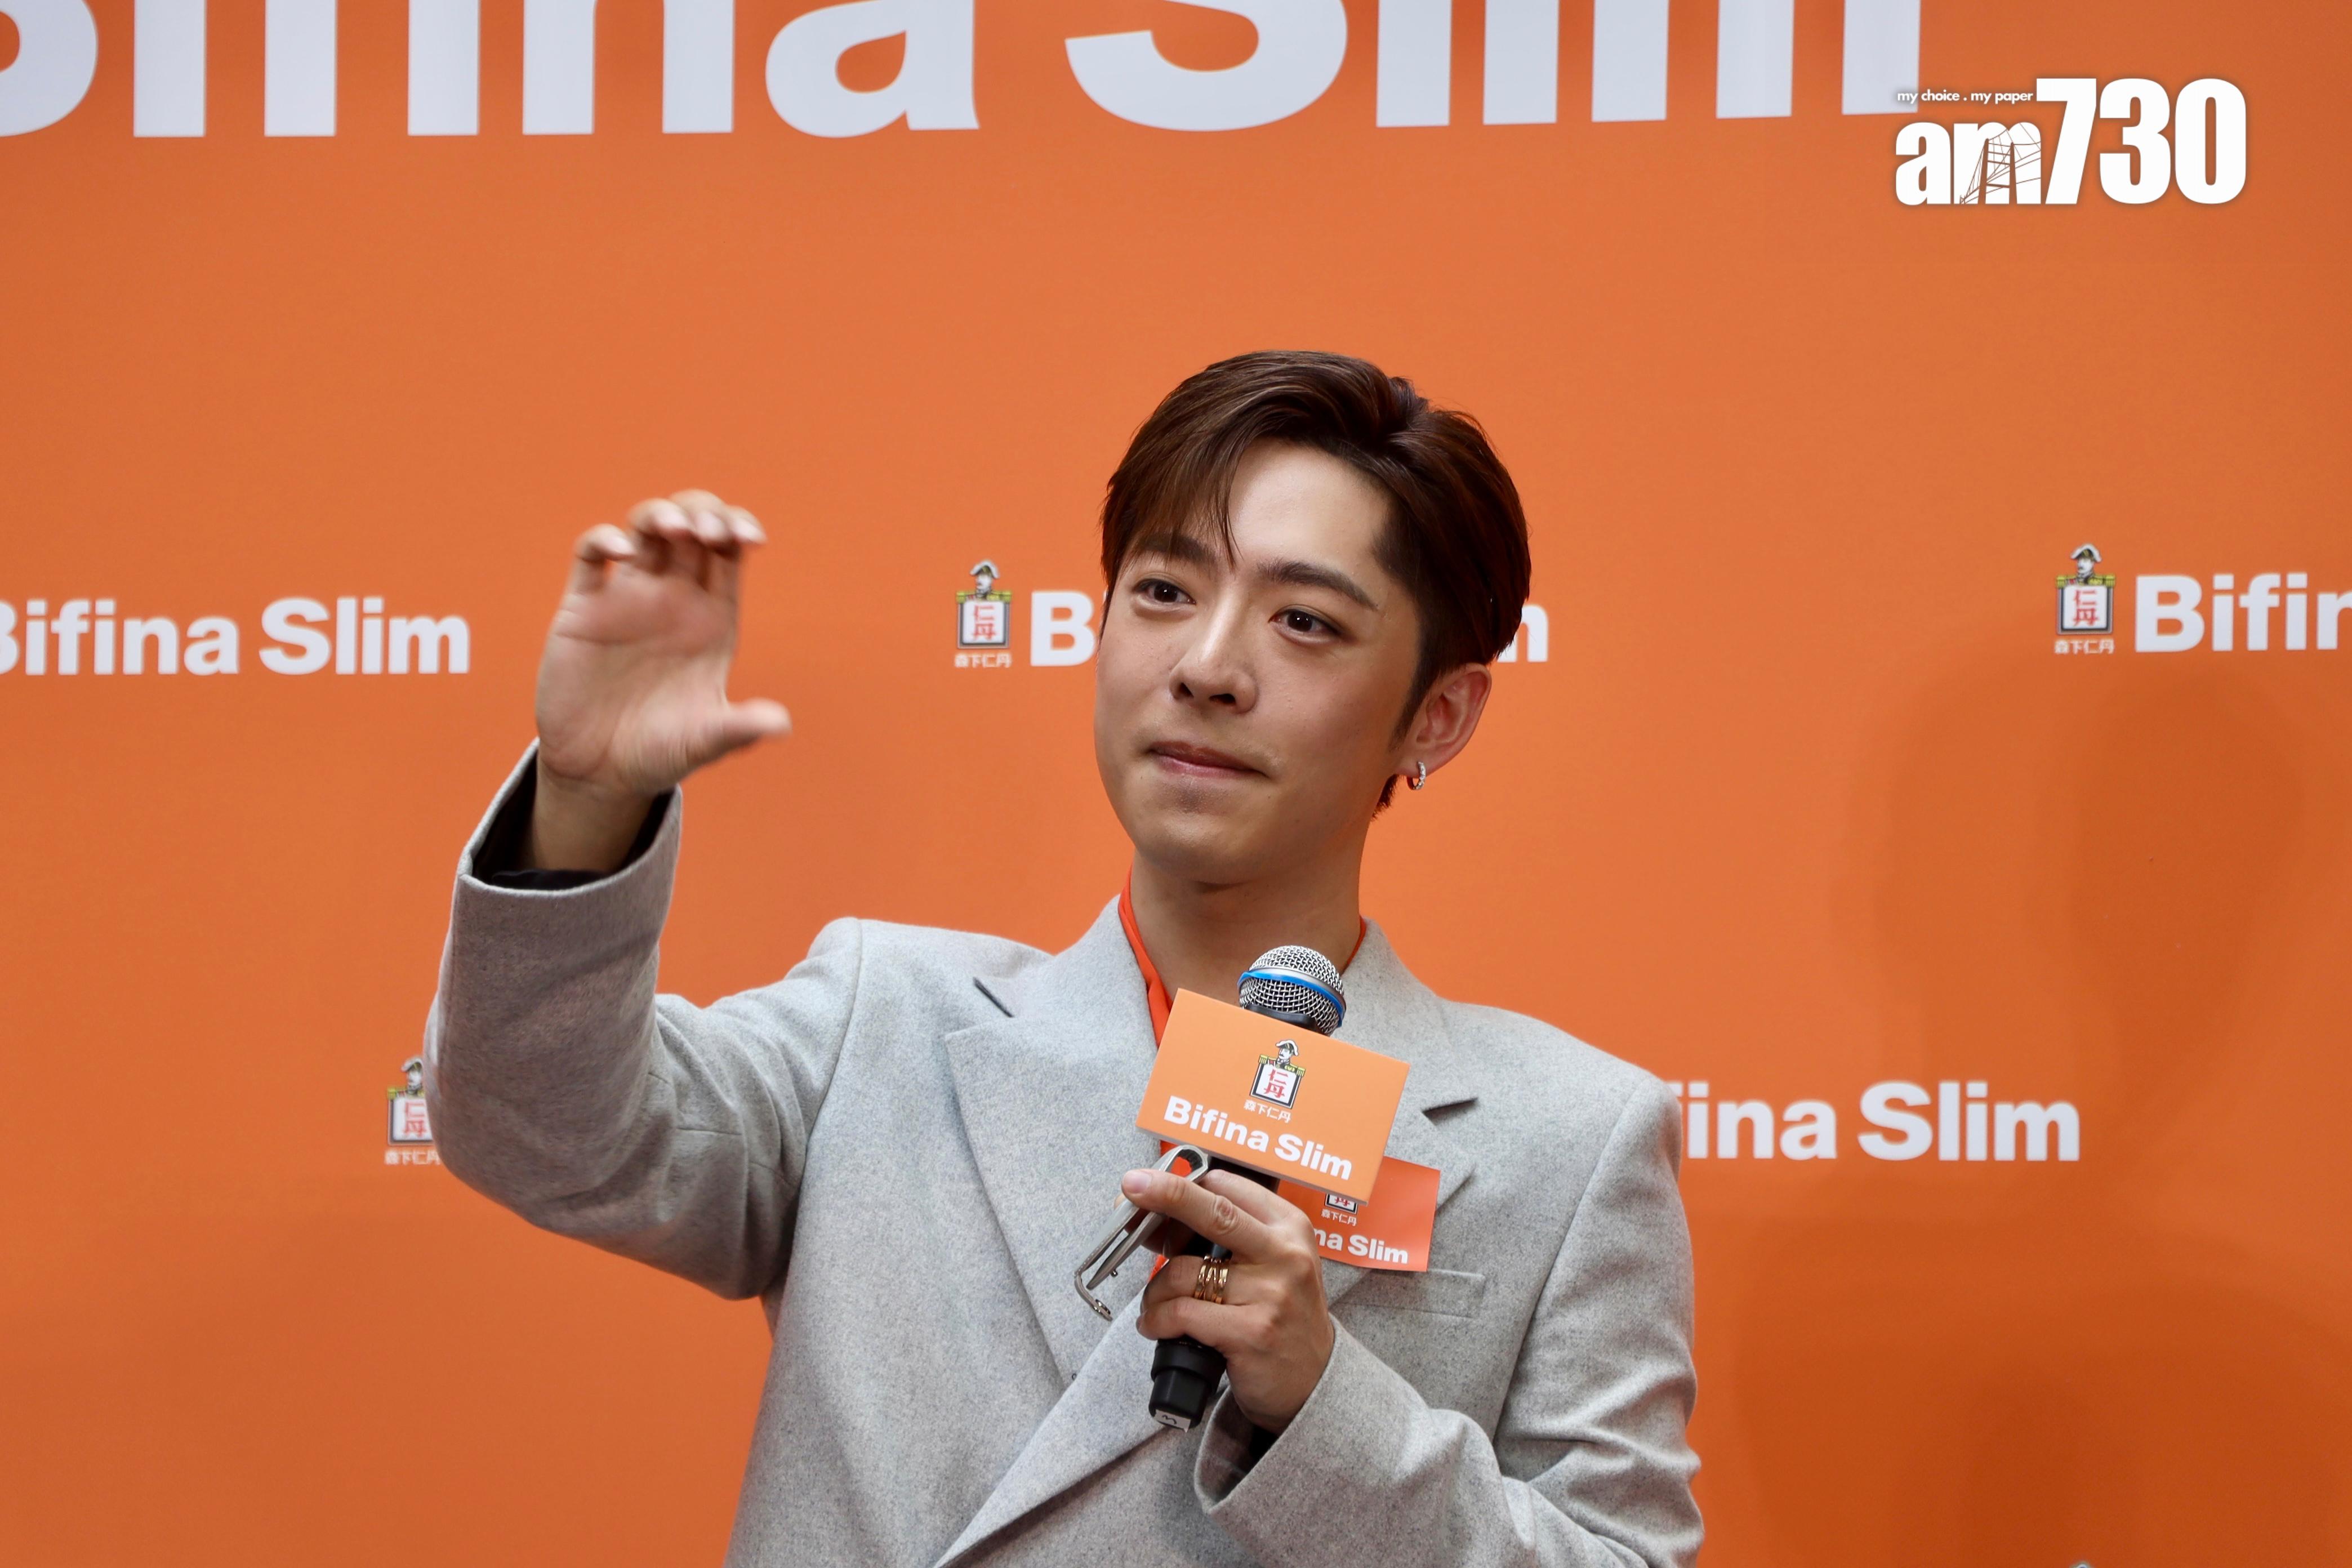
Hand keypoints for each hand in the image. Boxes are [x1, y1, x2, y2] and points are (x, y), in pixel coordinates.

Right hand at [529, 490, 789, 869]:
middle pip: (693, 527)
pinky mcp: (584, 608)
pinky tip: (623, 552)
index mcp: (711, 618)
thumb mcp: (705, 741)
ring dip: (662, 514)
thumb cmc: (661, 753)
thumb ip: (740, 728)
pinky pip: (592, 554)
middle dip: (705, 513)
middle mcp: (672, 599)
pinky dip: (605, 540)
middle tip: (708, 533)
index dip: (739, 529)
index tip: (749, 537)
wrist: (600, 772)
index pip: (729, 553)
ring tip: (675, 528)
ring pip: (645, 528)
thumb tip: (781, 724)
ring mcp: (628, 598)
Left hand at [1129, 1168, 1334, 1431]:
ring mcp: (1270, 1294)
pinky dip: (1156, 1320)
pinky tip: (1156, 1326)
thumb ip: (1219, 1239)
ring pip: (1184, 1273)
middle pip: (1213, 1211)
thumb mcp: (1265, 1266)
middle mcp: (1285, 1254)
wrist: (1315, 1381)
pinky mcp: (1251, 1332)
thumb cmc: (1280, 1316)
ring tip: (1154, 1306)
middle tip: (1131, 1187)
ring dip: (1154, 1291)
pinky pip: (1181, 1313)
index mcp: (1289, 1227)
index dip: (1181, 1186)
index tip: (1148, 1185)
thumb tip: (1152, 1215)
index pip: (1228, 1188)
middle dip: (1166, 1194)